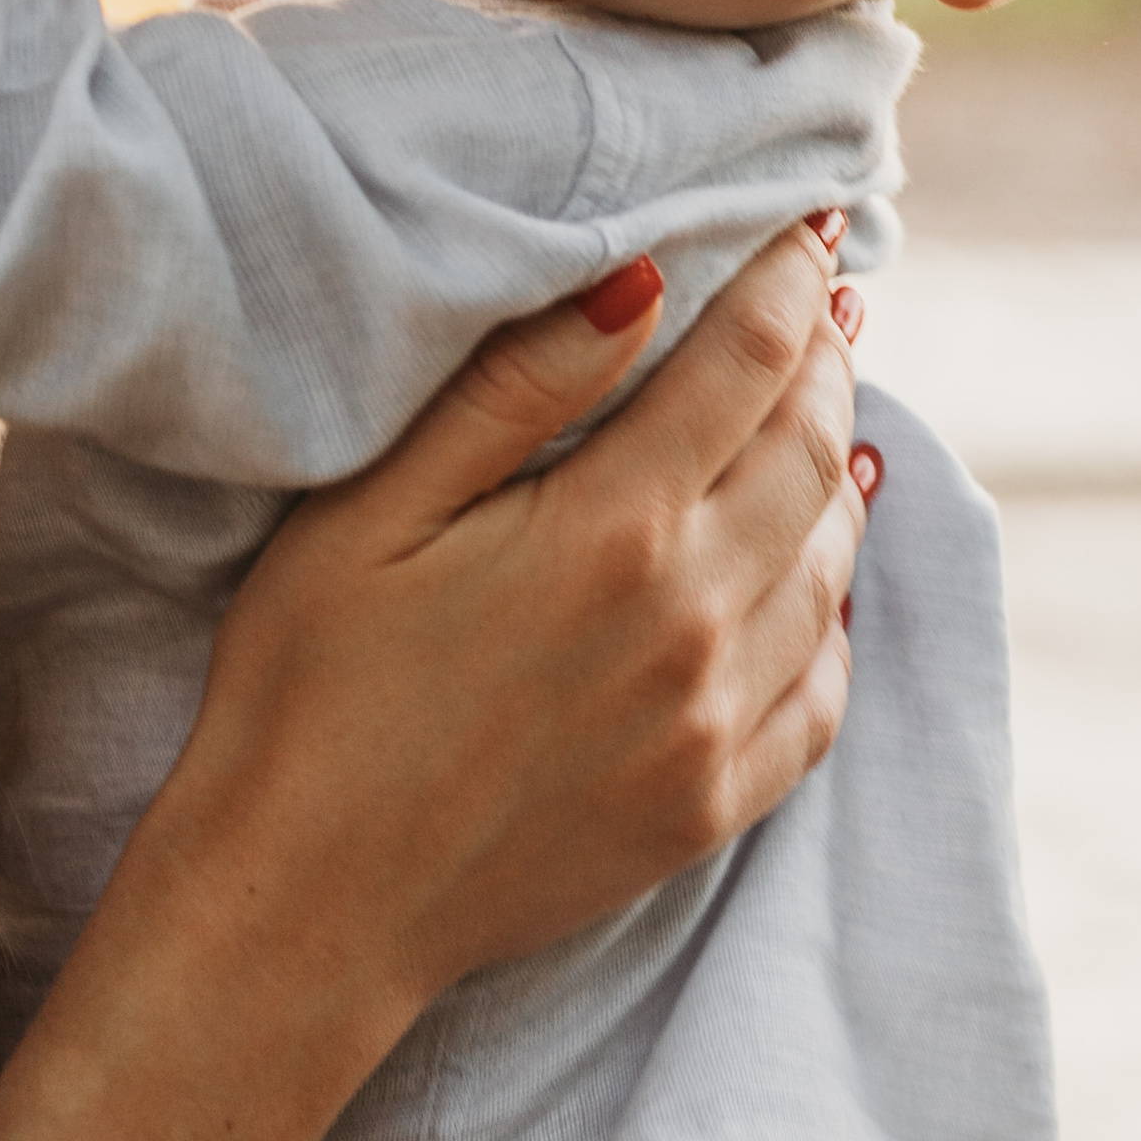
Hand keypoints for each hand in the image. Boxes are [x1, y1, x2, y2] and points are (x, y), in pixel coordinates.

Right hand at [0, 228, 857, 1140]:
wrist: (301, 914)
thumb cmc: (300, 695)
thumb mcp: (370, 513)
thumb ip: (513, 393)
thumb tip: (638, 280)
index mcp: (612, 529)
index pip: (752, 363)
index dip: (792, 279)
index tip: (810, 225)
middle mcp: (695, 621)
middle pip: (812, 451)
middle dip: (824, 364)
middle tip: (826, 306)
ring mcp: (716, 723)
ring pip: (832, 561)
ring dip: (839, 473)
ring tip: (829, 417)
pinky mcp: (712, 805)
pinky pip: (825, 688)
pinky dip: (838, 611)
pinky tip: (820, 576)